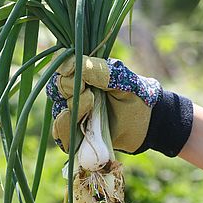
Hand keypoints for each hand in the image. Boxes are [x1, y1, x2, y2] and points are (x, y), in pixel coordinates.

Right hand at [46, 51, 192, 156]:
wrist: (146, 123)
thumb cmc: (134, 95)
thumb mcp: (120, 78)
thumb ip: (96, 70)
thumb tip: (66, 66)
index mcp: (82, 73)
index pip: (61, 68)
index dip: (67, 72)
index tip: (84, 77)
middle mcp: (73, 92)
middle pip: (56, 89)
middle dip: (73, 91)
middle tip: (92, 96)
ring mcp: (71, 114)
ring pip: (57, 112)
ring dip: (74, 110)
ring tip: (92, 109)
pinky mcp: (74, 136)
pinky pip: (61, 135)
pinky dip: (68, 131)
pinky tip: (83, 126)